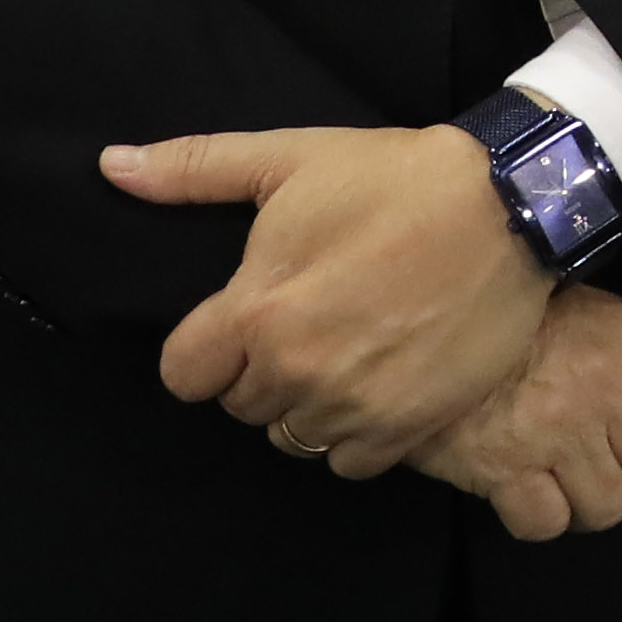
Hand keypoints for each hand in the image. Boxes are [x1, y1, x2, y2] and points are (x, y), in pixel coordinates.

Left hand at [107, 123, 553, 481]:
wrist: (512, 206)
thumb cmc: (396, 179)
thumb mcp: (293, 158)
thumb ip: (195, 169)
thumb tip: (109, 166)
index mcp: (256, 312)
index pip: (183, 376)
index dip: (208, 349)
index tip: (245, 323)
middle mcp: (296, 370)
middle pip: (241, 406)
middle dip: (262, 371)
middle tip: (309, 324)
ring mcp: (353, 405)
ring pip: (292, 437)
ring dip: (307, 405)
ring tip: (345, 355)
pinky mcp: (408, 426)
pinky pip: (347, 463)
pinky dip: (354, 434)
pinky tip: (377, 387)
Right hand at [414, 280, 621, 540]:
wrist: (431, 320)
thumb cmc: (522, 318)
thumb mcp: (596, 315)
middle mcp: (607, 393)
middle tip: (613, 481)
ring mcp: (558, 434)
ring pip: (607, 509)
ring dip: (590, 508)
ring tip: (568, 488)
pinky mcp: (505, 468)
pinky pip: (547, 524)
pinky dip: (542, 520)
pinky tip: (529, 496)